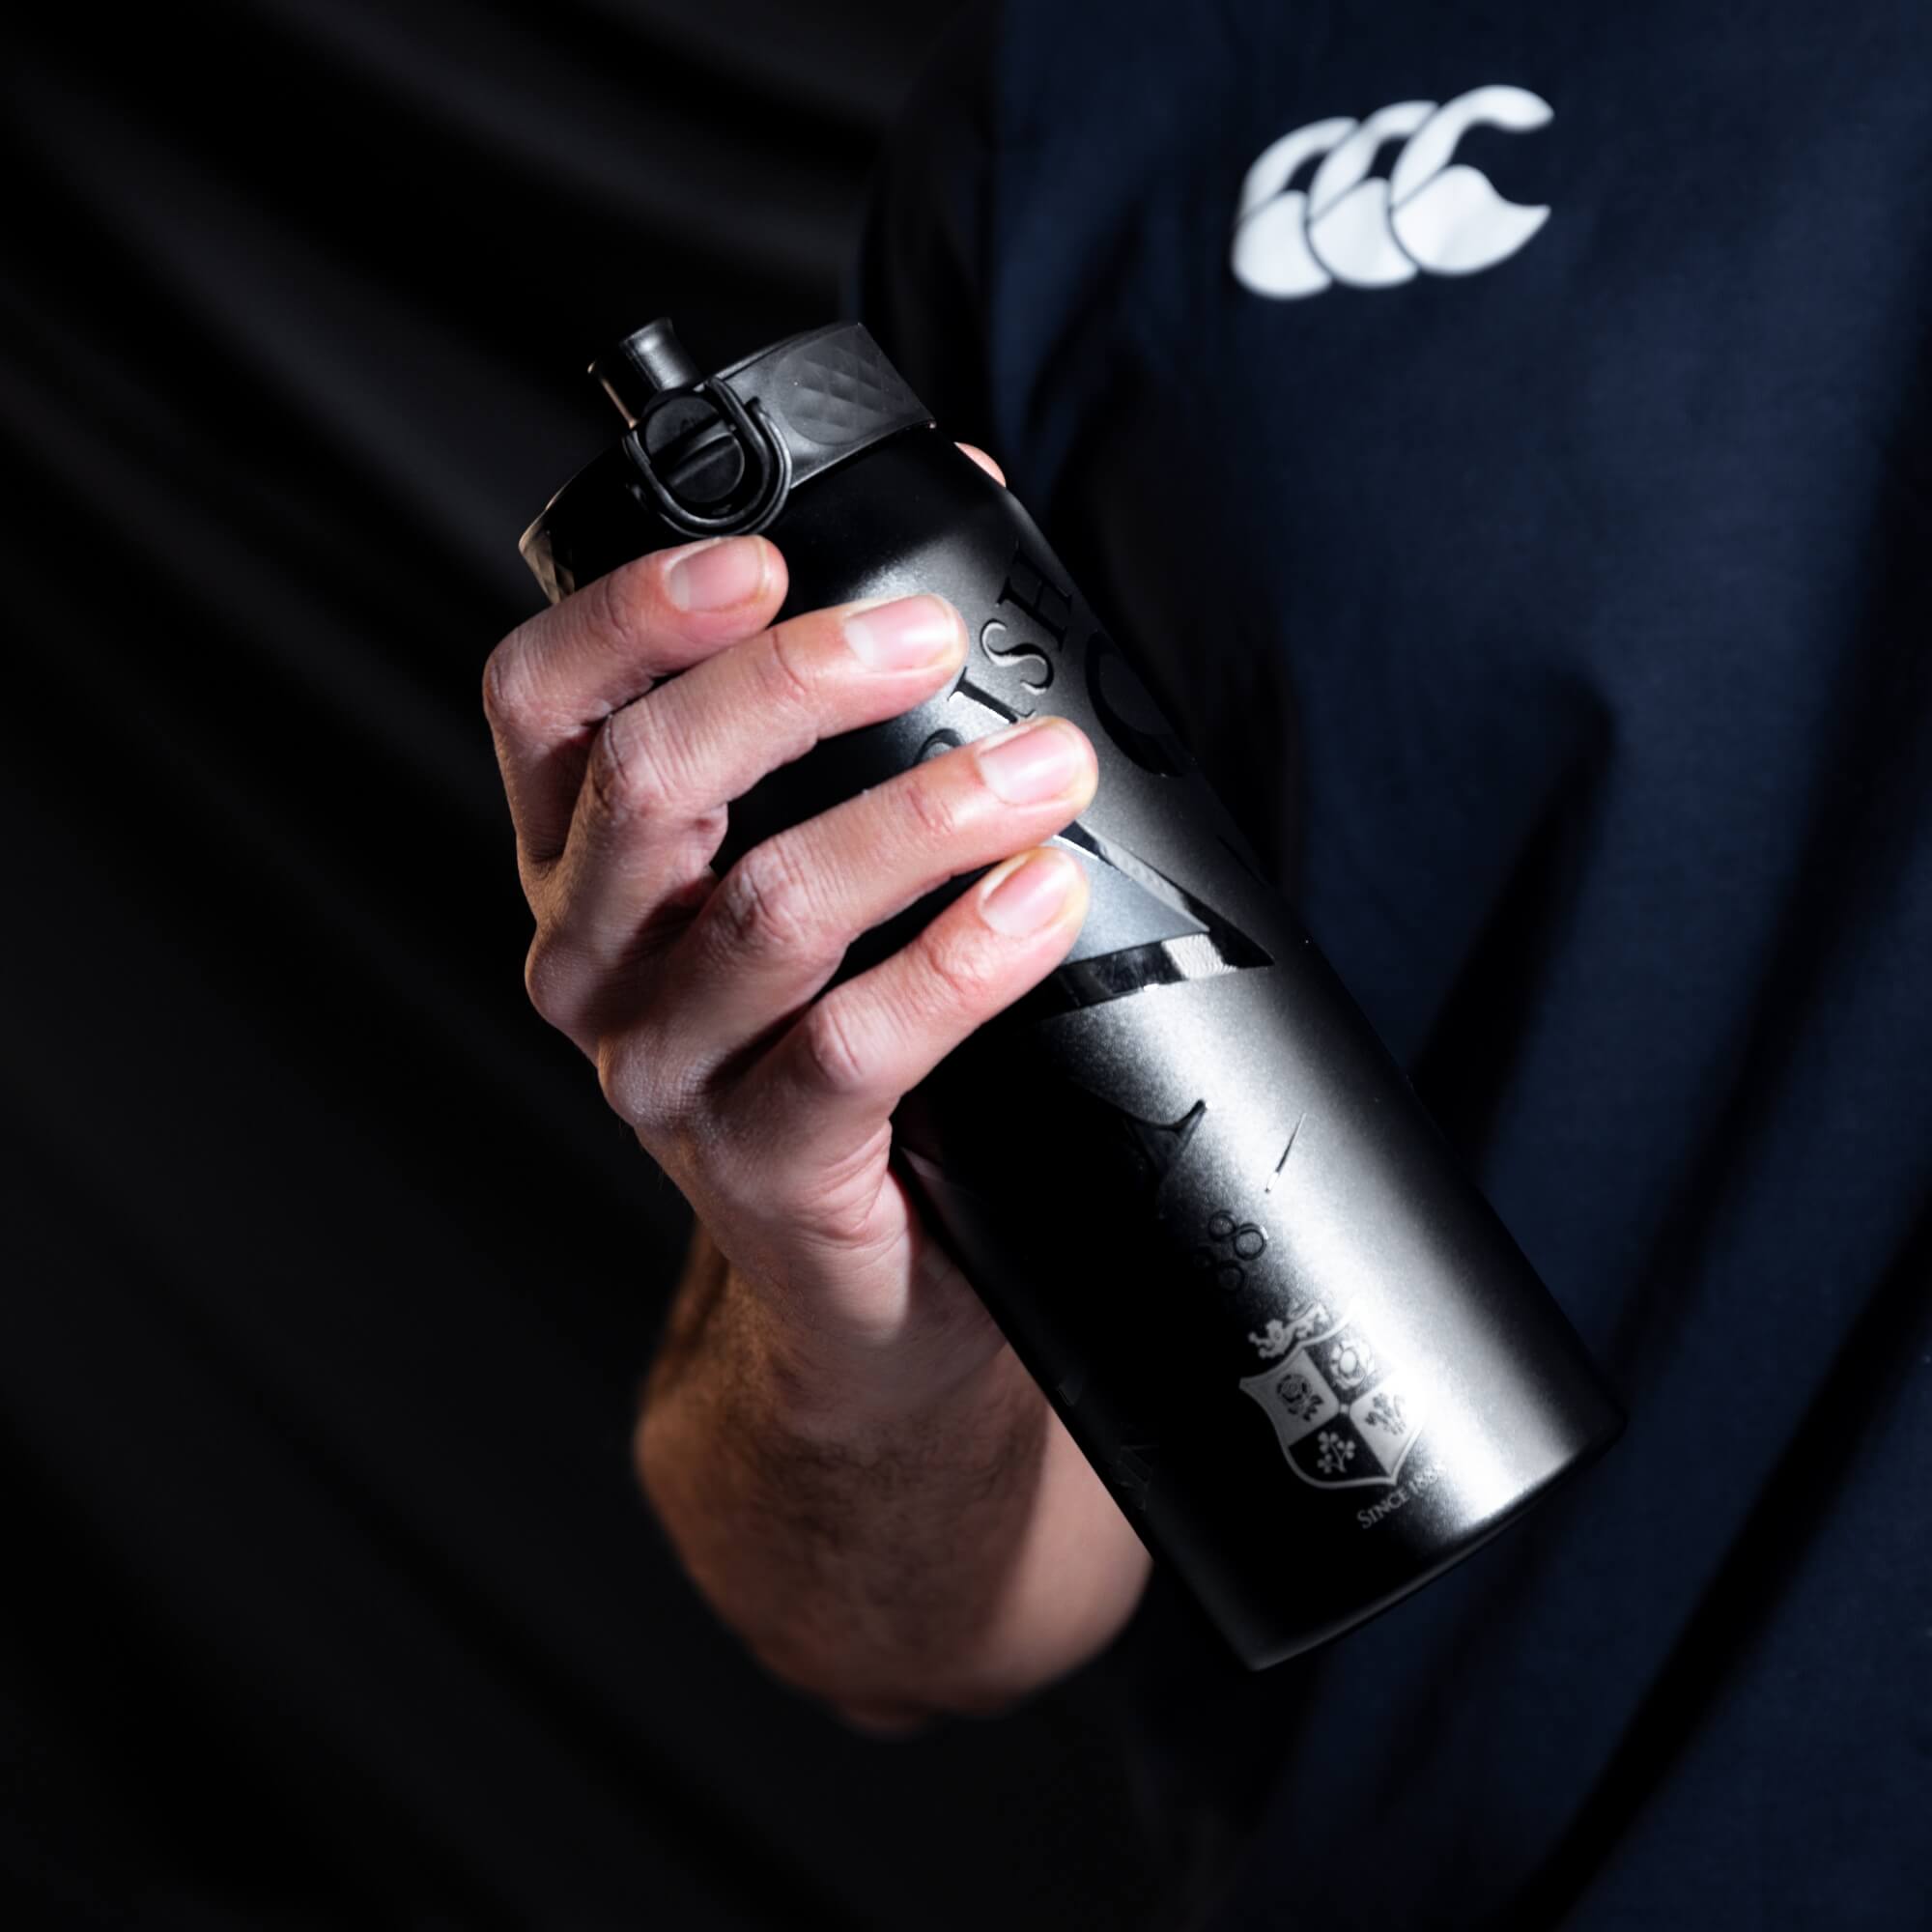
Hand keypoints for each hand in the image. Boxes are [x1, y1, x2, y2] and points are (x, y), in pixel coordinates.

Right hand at [481, 445, 1151, 1716]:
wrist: (866, 1279)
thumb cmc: (843, 1042)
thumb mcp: (812, 867)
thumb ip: (850, 714)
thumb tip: (964, 510)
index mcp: (583, 863)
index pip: (542, 707)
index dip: (633, 616)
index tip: (768, 561)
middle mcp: (594, 963)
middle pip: (649, 787)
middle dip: (796, 691)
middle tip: (931, 640)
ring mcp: (664, 1075)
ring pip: (765, 911)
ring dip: (917, 819)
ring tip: (1046, 768)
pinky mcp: (762, 1168)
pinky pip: (850, 1047)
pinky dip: (960, 961)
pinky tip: (1040, 902)